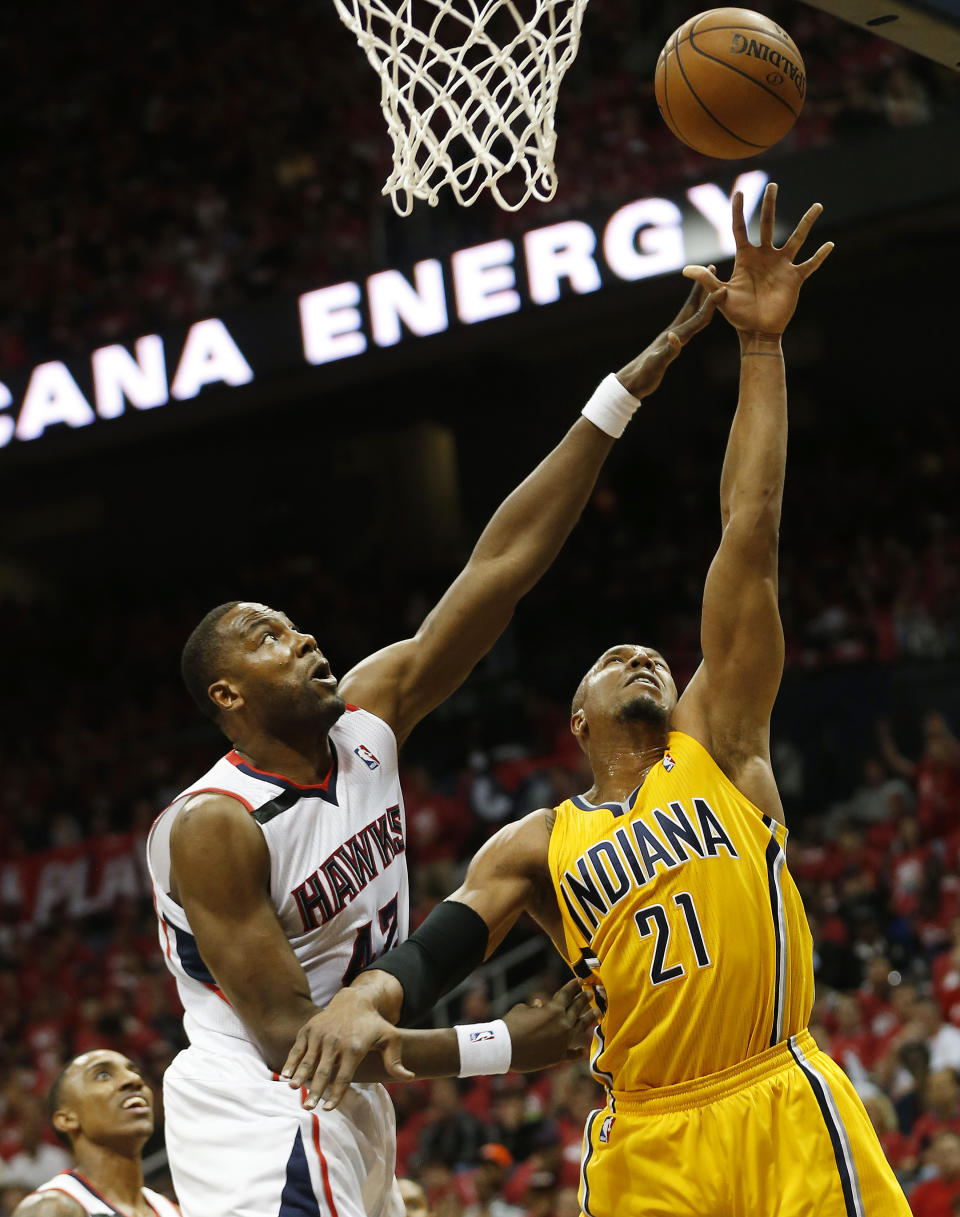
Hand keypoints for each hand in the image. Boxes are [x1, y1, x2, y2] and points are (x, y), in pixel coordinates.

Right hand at [281, 988, 412, 1110]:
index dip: (336, 1094)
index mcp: (354, 1047)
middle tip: (307, 1108)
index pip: (344, 1076)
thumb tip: (410, 1077)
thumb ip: (396, 1060)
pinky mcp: (309, 1029)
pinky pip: (297, 1049)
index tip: (328, 1109)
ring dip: (300, 1077)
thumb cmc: (374, 1024)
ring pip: (308, 1060)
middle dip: (315, 1090)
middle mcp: (335, 1041)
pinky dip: (291, 1062)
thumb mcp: (390, 1038)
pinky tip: (285, 1076)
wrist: (354, 1000)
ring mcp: (320, 1034)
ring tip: (293, 1091)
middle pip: (323, 1071)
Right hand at [505, 979, 596, 1071]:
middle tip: (590, 994)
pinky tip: (583, 1050)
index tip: (580, 980)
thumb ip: (533, 1007)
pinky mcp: (558, 1056)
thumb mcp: (521, 1009)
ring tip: (597, 1012)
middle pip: (577, 1008)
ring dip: (589, 1019)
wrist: (505, 1049)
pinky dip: (577, 1052)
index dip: (573, 986)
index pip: (567, 994)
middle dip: (584, 999)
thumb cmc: (511, 1025)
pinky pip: (571, 1053)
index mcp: (553, 1009)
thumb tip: (539, 1005)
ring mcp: (563, 1041)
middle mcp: (562, 1024)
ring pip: (580, 1027)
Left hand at [615, 275, 725, 397]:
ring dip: (700, 299)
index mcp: (675, 335)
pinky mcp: (669, 344)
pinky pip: (686, 326)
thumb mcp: (656, 364)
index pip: (697, 317)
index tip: (721, 288)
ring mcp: (671, 337)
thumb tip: (675, 336)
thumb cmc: (643, 375)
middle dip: (702, 288)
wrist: (630, 382)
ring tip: (707, 287)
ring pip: (690, 314)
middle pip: (692, 306)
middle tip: (711, 268)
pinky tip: (696, 315)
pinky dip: (693, 317)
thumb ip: (668, 351)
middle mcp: (674, 332)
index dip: (710, 303)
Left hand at [682, 182, 832, 342]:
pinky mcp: (795, 278)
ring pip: (796, 238)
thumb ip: (706, 281)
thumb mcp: (720, 296)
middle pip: (767, 225)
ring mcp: (781, 265)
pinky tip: (829, 244)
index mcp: (746, 258)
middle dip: (769, 205)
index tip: (739, 192)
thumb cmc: (737, 315)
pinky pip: (810, 264)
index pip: (740, 229)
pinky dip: (820, 256)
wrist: (756, 331)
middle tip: (772, 185)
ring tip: (818, 205)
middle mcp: (764, 257)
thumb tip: (685, 270)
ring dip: (806, 222)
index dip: (738, 211)